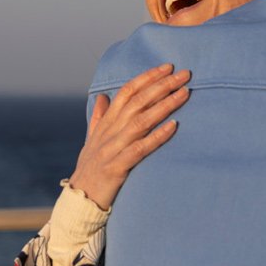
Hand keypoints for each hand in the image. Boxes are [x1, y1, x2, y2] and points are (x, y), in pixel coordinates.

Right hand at [66, 63, 189, 209]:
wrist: (80, 198)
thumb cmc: (90, 169)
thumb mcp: (92, 140)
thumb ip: (99, 117)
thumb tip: (102, 97)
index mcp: (105, 123)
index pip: (126, 92)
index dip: (147, 77)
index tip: (168, 67)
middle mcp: (109, 132)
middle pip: (137, 102)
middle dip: (162, 85)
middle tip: (185, 74)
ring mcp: (112, 149)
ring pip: (141, 121)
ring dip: (165, 105)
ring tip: (184, 93)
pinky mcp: (117, 168)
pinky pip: (140, 149)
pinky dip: (157, 137)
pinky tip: (174, 127)